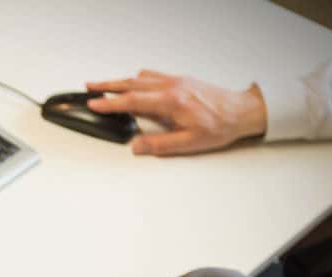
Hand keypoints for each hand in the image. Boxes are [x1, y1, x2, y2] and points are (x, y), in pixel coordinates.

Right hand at [85, 70, 266, 155]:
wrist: (242, 111)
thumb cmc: (220, 126)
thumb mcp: (189, 143)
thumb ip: (160, 145)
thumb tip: (137, 146)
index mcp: (171, 102)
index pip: (133, 101)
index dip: (110, 103)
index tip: (94, 104)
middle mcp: (172, 87)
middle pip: (131, 84)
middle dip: (107, 86)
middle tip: (89, 87)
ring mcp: (176, 81)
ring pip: (140, 77)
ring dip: (120, 81)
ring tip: (104, 85)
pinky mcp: (181, 80)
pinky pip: (152, 75)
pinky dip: (137, 79)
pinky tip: (133, 83)